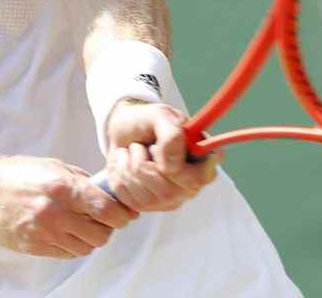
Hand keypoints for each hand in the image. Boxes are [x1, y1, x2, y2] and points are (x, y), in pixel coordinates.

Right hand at [0, 155, 137, 258]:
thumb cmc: (18, 175)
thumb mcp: (52, 166)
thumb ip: (81, 180)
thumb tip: (106, 192)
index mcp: (64, 187)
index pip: (107, 210)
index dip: (123, 215)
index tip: (127, 214)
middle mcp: (57, 212)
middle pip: (101, 234)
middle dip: (108, 228)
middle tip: (104, 219)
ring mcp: (46, 233)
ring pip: (86, 247)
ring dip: (90, 238)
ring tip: (83, 224)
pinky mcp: (37, 247)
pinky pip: (67, 253)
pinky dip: (73, 245)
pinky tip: (66, 231)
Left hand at [102, 100, 222, 211]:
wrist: (122, 129)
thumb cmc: (146, 122)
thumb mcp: (160, 115)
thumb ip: (172, 135)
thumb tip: (173, 167)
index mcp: (202, 162)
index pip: (198, 179)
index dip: (175, 168)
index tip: (157, 149)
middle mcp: (190, 185)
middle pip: (167, 191)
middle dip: (143, 163)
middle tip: (141, 146)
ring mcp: (169, 199)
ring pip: (144, 195)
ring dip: (129, 166)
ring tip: (132, 152)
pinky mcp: (146, 206)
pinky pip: (127, 198)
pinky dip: (119, 175)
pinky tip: (124, 164)